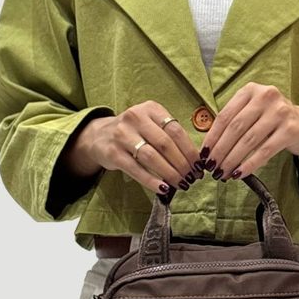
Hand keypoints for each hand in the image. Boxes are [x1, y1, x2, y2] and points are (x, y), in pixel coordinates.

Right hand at [65, 100, 204, 194]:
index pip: (176, 131)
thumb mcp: (151, 124)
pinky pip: (136, 169)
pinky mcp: (113, 153)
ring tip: (182, 184)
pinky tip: (163, 189)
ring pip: (152, 157)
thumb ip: (170, 135)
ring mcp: (122, 135)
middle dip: (182, 164)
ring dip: (170, 173)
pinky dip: (152, 181)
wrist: (99, 136)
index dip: (190, 151)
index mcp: (150, 109)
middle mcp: (135, 118)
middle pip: (165, 144)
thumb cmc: (133, 132)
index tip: (199, 166)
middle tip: (192, 178)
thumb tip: (195, 160)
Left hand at [198, 82, 298, 180]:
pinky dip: (249, 165)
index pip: (226, 115)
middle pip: (235, 128)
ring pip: (248, 141)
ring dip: (232, 160)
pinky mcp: (290, 130)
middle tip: (211, 167)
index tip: (204, 154)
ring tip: (222, 173)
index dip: (212, 136)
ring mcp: (280, 112)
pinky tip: (239, 174)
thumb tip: (209, 147)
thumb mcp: (253, 112)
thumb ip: (234, 121)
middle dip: (220, 151)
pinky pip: (264, 151)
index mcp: (251, 90)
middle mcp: (266, 97)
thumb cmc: (272, 121)